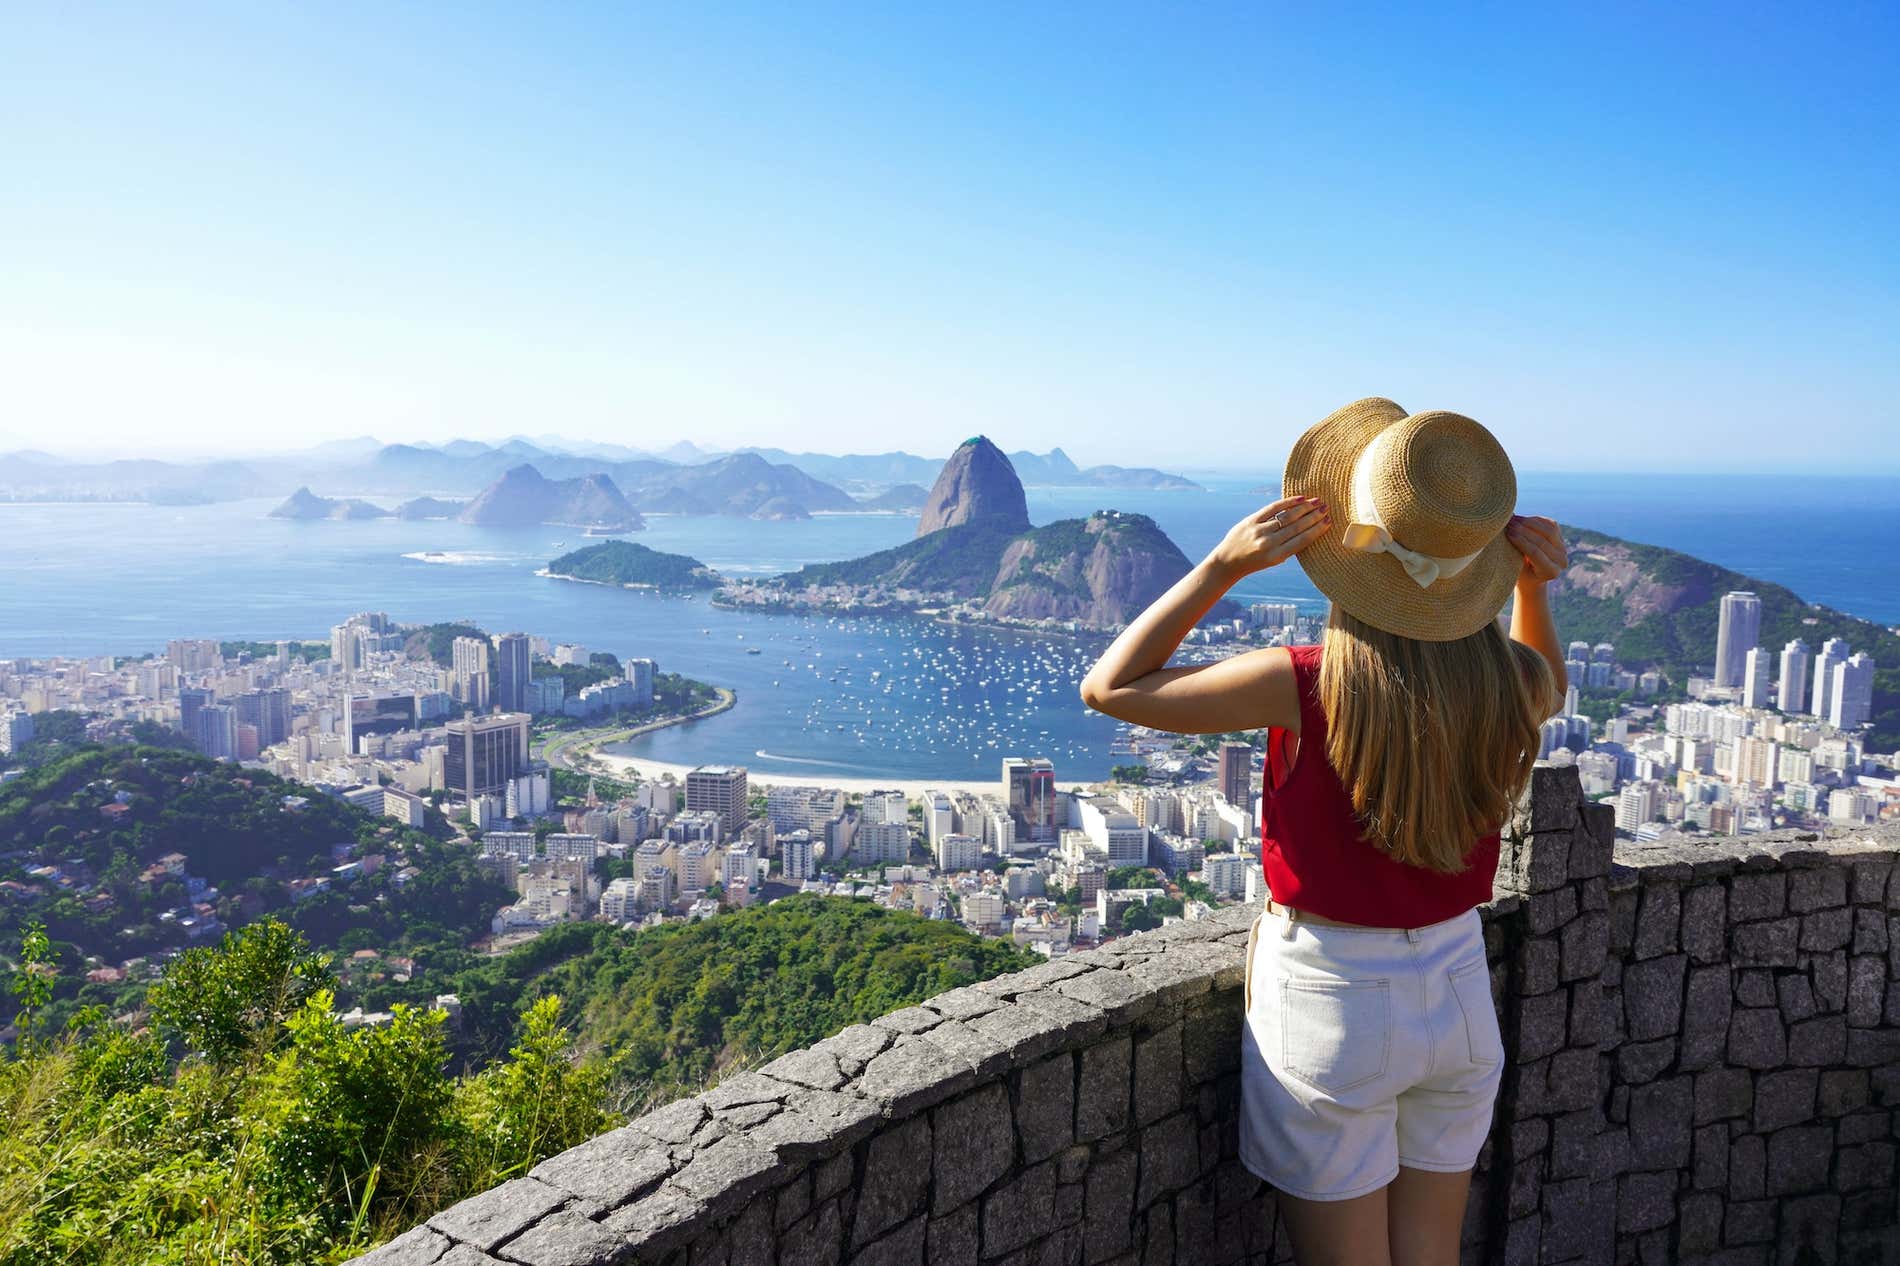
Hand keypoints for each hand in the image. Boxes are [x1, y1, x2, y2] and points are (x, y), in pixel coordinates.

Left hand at [1206, 497, 1330, 577]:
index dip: (1317, 530)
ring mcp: (1259, 531)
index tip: (1328, 521)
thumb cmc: (1254, 562)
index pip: (1302, 540)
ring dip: (1304, 507)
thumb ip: (1288, 547)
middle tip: (1326, 507)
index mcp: (1276, 556)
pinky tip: (1299, 498)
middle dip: (1313, 516)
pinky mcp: (1251, 521)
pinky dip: (1287, 502)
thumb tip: (1310, 528)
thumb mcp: (1273, 560)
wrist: (1227, 562)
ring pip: (1287, 516)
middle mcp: (1268, 543)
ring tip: (1316, 501)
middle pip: (1296, 526)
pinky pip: (1272, 509)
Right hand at [1506, 515, 1566, 584]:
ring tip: (1513, 519)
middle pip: (1542, 540)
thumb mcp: (1515, 570)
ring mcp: (1563, 548)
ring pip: (1549, 530)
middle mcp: (1561, 560)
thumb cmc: (1519, 575)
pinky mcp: (1561, 538)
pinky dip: (1535, 520)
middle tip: (1508, 523)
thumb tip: (1506, 532)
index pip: (1535, 553)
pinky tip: (1521, 519)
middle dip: (1523, 530)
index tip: (1507, 533)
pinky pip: (1550, 524)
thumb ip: (1513, 554)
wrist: (1531, 577)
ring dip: (1529, 522)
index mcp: (1551, 572)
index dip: (1521, 541)